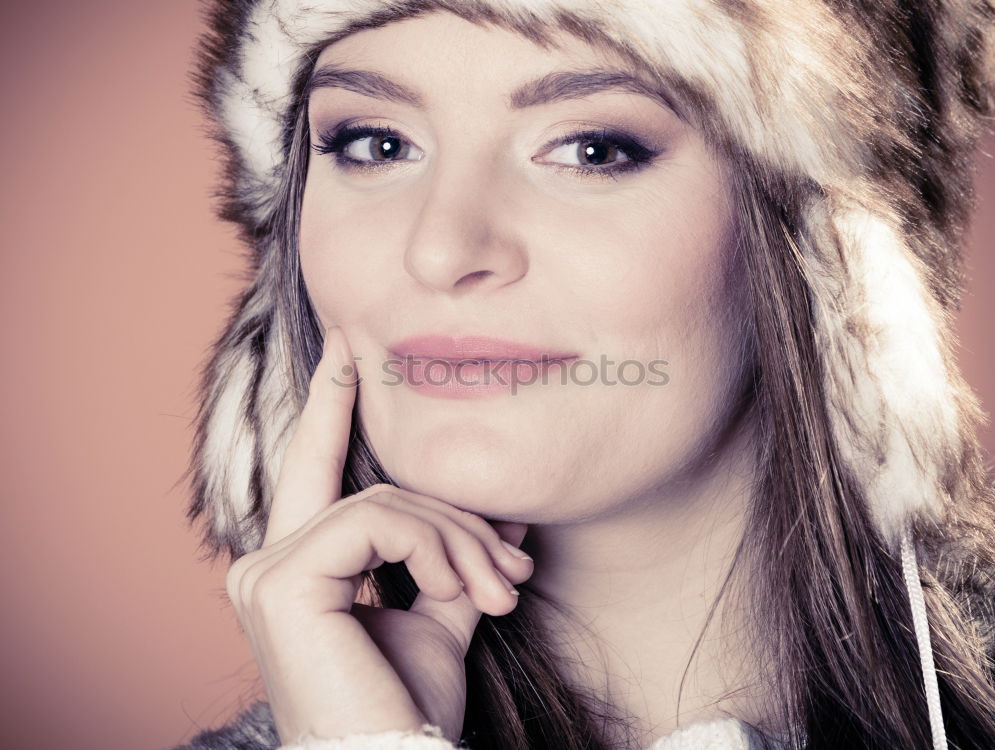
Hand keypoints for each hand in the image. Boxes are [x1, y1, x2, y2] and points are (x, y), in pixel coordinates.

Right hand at [224, 326, 534, 743]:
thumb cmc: (410, 707)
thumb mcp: (440, 615)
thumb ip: (454, 556)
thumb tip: (506, 512)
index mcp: (297, 569)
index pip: (317, 469)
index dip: (331, 403)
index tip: (349, 343)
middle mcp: (266, 563)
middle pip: (371, 488)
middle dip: (449, 512)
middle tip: (513, 563)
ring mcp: (266, 572)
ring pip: (382, 503)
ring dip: (457, 542)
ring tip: (498, 592)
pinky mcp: (284, 582)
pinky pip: (376, 523)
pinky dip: (432, 548)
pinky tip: (459, 592)